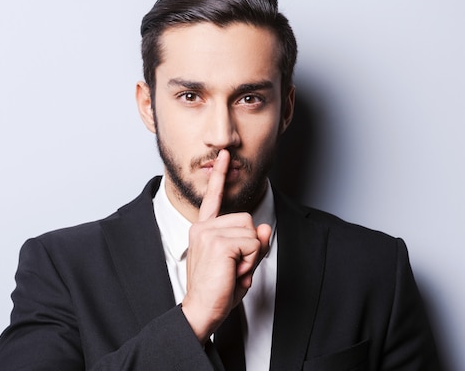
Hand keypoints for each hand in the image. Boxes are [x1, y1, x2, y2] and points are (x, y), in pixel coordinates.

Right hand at [181, 149, 270, 342]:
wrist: (201, 310)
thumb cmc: (217, 290)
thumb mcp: (239, 264)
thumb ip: (252, 244)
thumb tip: (265, 228)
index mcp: (202, 229)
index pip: (213, 199)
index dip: (220, 176)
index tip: (224, 155)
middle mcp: (202, 227)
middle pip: (247, 220)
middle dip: (250, 245)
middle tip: (234, 267)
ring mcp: (208, 233)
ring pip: (252, 232)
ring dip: (250, 255)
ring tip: (232, 271)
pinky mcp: (219, 242)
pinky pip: (253, 244)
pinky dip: (250, 261)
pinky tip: (233, 272)